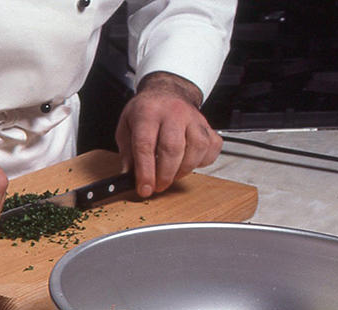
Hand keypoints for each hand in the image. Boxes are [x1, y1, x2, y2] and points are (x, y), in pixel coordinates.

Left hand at [115, 71, 222, 197]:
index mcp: (148, 113)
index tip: (144, 189)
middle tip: (158, 186)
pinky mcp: (208, 125)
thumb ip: (127, 152)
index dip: (145, 172)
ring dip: (183, 170)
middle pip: (172, 149)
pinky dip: (202, 161)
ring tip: (171, 175)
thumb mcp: (126, 127)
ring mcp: (194, 118)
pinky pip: (211, 147)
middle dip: (165, 175)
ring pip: (196, 149)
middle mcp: (173, 113)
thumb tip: (129, 175)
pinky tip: (189, 162)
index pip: (146, 145)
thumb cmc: (146, 111)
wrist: (168, 92)